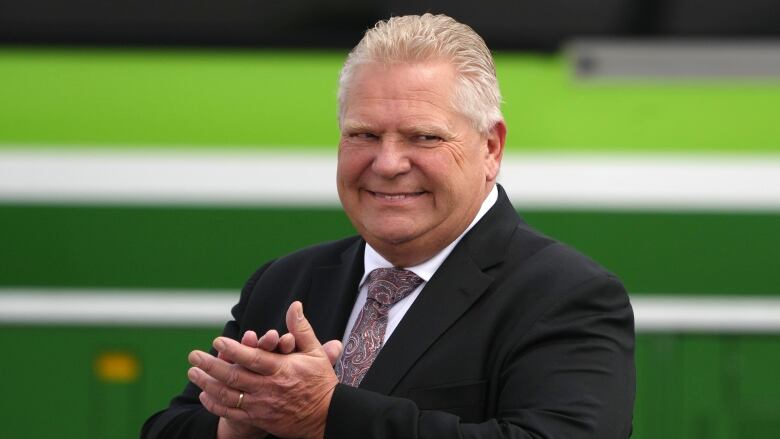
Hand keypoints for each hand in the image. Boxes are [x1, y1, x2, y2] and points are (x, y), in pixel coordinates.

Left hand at [188, 302, 342, 438]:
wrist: (326, 417)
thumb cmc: (320, 382)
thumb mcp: (315, 353)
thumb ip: (301, 329)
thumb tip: (295, 305)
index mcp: (282, 370)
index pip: (253, 358)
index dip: (233, 350)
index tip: (217, 341)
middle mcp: (269, 388)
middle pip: (233, 377)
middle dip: (210, 366)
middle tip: (193, 356)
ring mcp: (262, 406)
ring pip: (228, 396)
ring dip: (207, 384)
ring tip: (192, 374)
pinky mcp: (259, 419)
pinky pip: (231, 413)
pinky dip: (215, 405)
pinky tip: (205, 395)